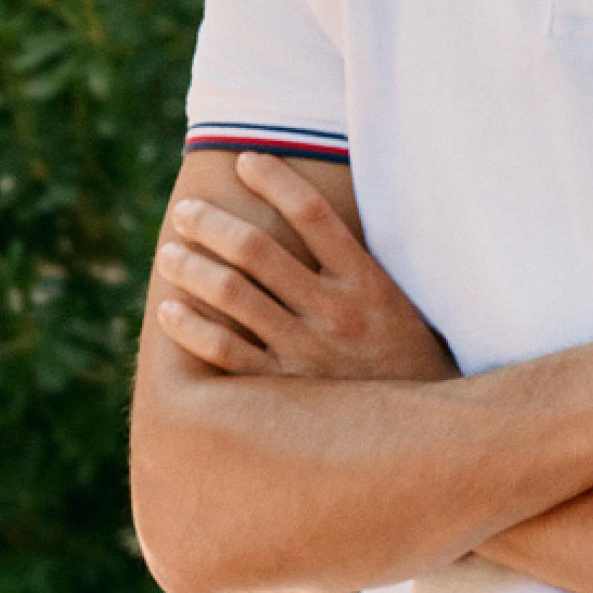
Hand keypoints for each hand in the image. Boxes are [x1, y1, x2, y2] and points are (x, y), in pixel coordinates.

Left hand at [155, 151, 458, 380]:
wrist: (423, 431)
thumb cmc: (405, 355)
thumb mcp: (396, 300)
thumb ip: (354, 263)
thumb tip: (308, 214)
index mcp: (365, 280)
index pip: (312, 213)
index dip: (275, 179)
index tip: (245, 160)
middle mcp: (334, 310)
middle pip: (258, 249)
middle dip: (213, 223)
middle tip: (185, 212)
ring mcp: (307, 351)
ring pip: (234, 295)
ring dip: (192, 267)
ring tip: (169, 252)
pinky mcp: (285, 389)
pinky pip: (226, 354)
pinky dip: (192, 329)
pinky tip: (170, 311)